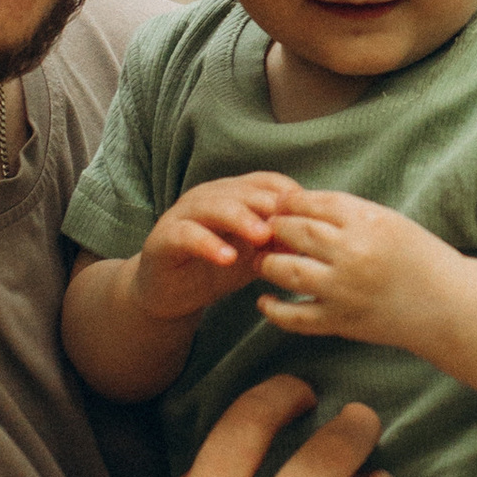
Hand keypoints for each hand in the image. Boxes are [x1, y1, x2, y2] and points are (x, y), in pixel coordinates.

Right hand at [131, 172, 307, 325]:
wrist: (172, 294)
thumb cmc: (218, 267)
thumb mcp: (255, 255)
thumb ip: (278, 243)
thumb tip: (313, 238)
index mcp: (233, 195)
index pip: (264, 182)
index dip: (287, 194)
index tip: (310, 213)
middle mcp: (208, 197)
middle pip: (241, 191)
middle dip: (267, 205)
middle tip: (288, 223)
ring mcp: (183, 215)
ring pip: (213, 206)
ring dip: (240, 219)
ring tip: (261, 236)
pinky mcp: (163, 238)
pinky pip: (186, 235)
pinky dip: (207, 244)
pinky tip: (226, 257)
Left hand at [260, 192, 458, 356]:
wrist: (448, 305)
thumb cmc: (420, 258)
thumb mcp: (389, 222)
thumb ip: (349, 215)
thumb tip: (300, 208)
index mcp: (368, 221)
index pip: (314, 203)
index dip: (290, 202)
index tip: (280, 205)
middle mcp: (353, 253)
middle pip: (295, 232)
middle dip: (276, 229)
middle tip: (266, 230)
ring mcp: (344, 289)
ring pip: (287, 271)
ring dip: (268, 264)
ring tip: (265, 262)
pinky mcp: (341, 321)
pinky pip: (296, 317)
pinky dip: (274, 311)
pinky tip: (264, 302)